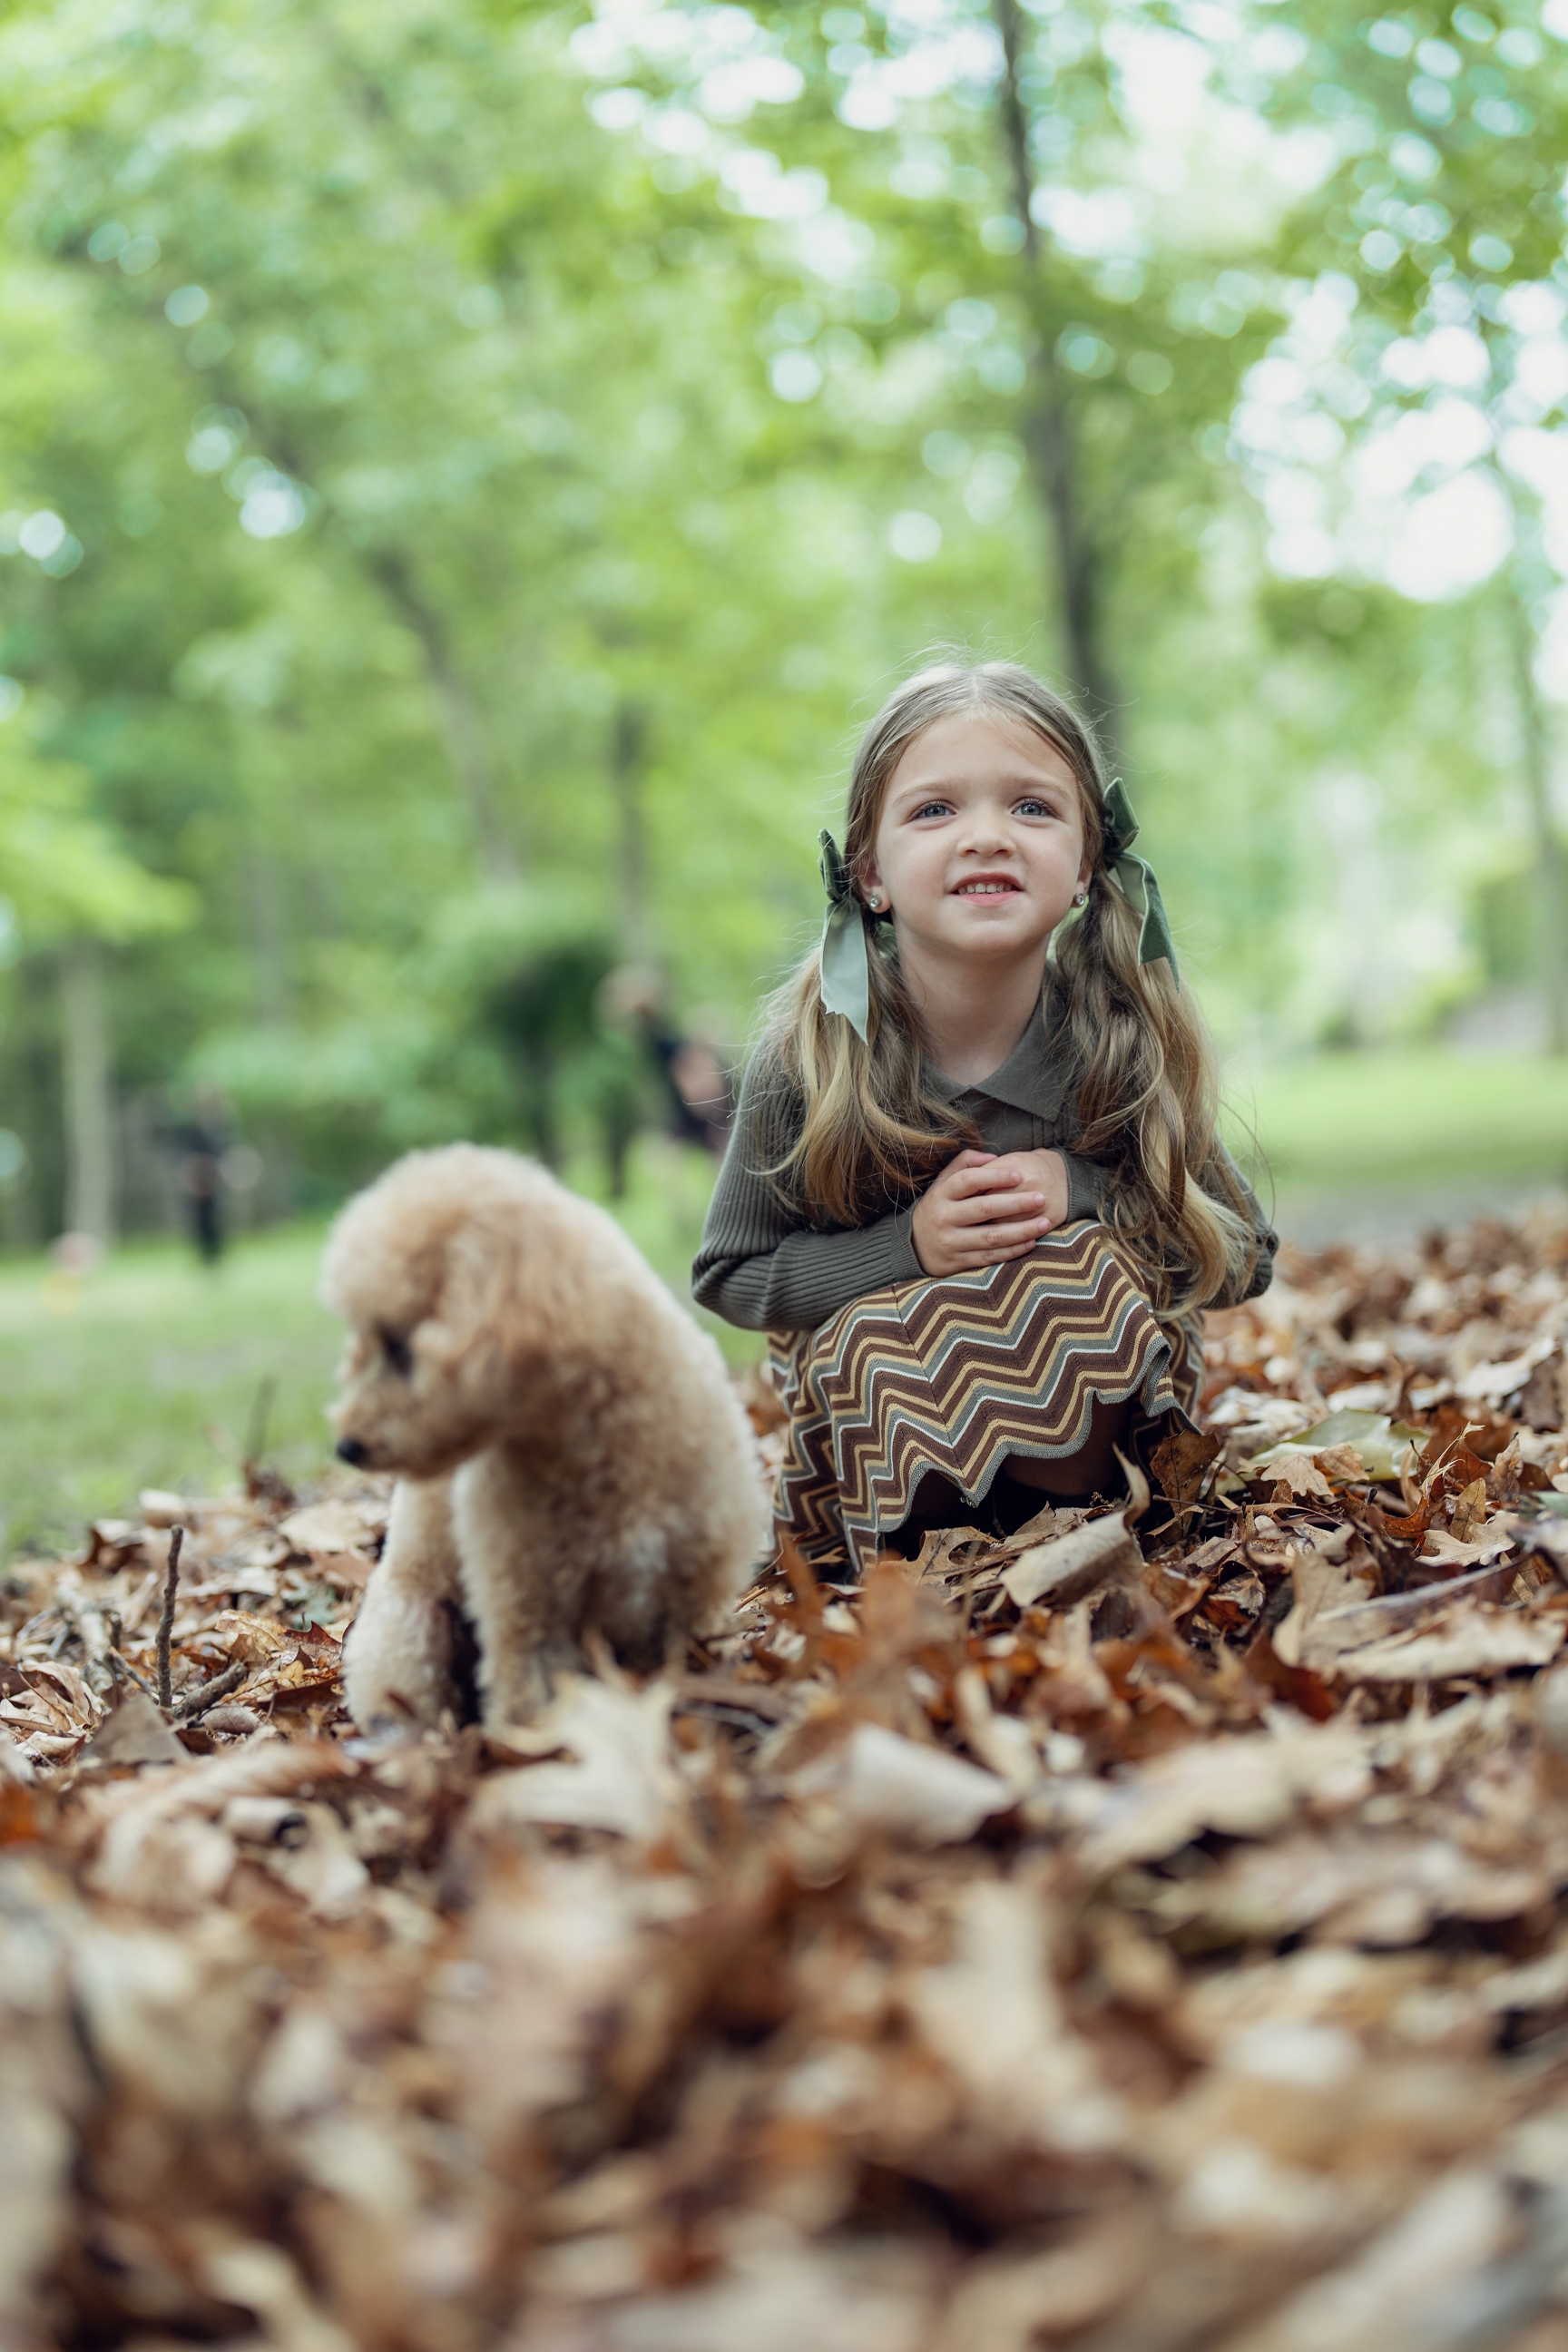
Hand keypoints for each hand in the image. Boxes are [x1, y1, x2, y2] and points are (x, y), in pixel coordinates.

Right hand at [910, 1147, 1067, 1278]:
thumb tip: (993, 1157)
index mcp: (941, 1194)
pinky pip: (990, 1257)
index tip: (1019, 1175)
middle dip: (1016, 1203)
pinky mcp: (959, 1262)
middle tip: (1041, 1198)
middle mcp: (944, 1218)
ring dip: (1021, 1230)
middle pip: (984, 1209)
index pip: (968, 1180)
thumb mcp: (943, 1183)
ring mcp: (951, 1242)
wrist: (915, 1246)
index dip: (995, 1177)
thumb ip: (965, 1163)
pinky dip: (1013, 1251)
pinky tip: (1031, 1242)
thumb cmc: (939, 1207)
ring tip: (1045, 1223)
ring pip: (991, 1237)